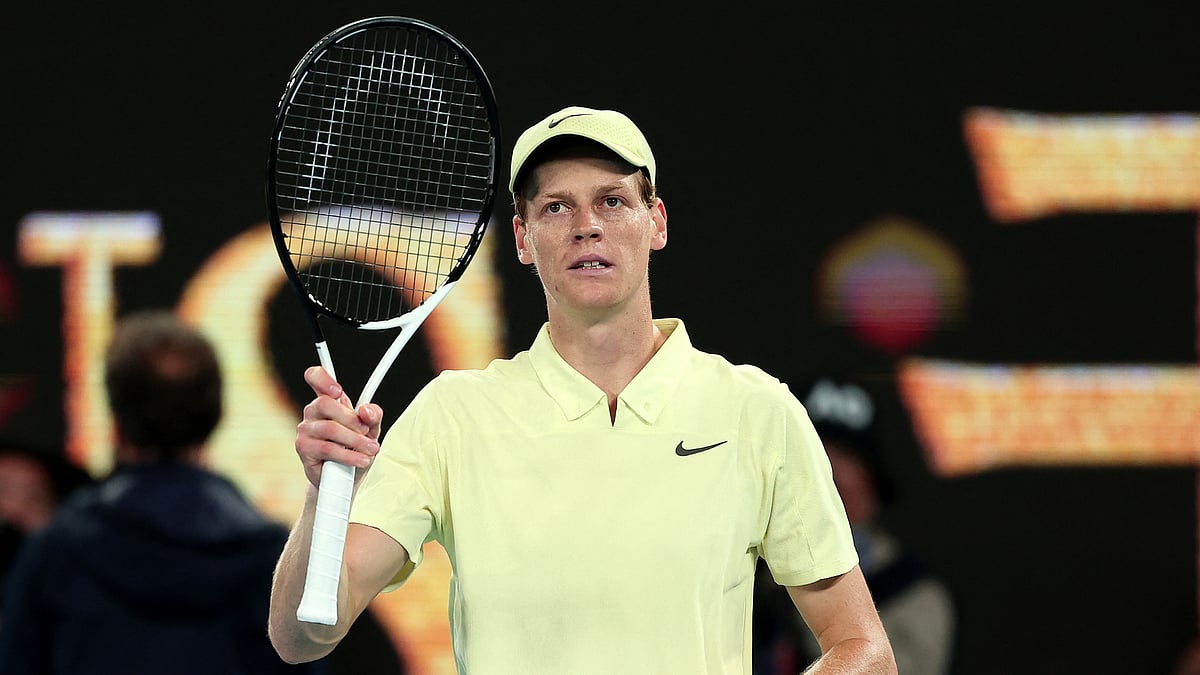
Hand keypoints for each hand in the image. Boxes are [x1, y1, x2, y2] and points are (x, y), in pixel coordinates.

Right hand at [294, 365, 382, 487]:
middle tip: (367, 433)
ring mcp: (305, 430)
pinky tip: (362, 460)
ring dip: (355, 440)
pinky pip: (327, 448)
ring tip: (371, 450)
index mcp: (328, 400)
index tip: (338, 391)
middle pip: (326, 403)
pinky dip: (348, 455)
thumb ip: (373, 416)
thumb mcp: (370, 430)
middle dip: (352, 419)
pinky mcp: (303, 448)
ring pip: (330, 429)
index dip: (322, 378)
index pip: (315, 377)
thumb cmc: (356, 448)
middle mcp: (313, 411)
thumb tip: (365, 410)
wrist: (347, 479)